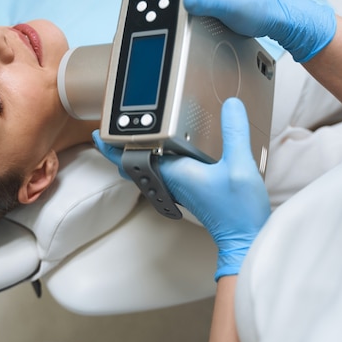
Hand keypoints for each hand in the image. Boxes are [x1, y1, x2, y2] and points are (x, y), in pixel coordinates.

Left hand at [93, 98, 269, 280]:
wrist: (243, 237)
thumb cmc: (238, 210)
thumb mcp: (240, 165)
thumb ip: (234, 132)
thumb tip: (230, 104)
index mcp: (173, 172)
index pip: (131, 157)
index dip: (112, 146)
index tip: (98, 131)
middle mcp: (171, 180)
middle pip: (133, 163)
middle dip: (119, 147)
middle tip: (109, 128)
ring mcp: (178, 186)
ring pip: (147, 167)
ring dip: (136, 152)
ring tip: (131, 133)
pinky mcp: (188, 189)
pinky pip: (161, 171)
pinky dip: (154, 158)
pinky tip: (165, 148)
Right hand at [136, 0, 336, 61]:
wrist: (277, 14)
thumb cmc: (256, 6)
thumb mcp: (227, 5)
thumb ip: (205, 1)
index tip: (131, 10)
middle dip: (147, 3)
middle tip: (139, 24)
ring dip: (160, 9)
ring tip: (153, 27)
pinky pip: (180, 1)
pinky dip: (172, 12)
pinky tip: (174, 26)